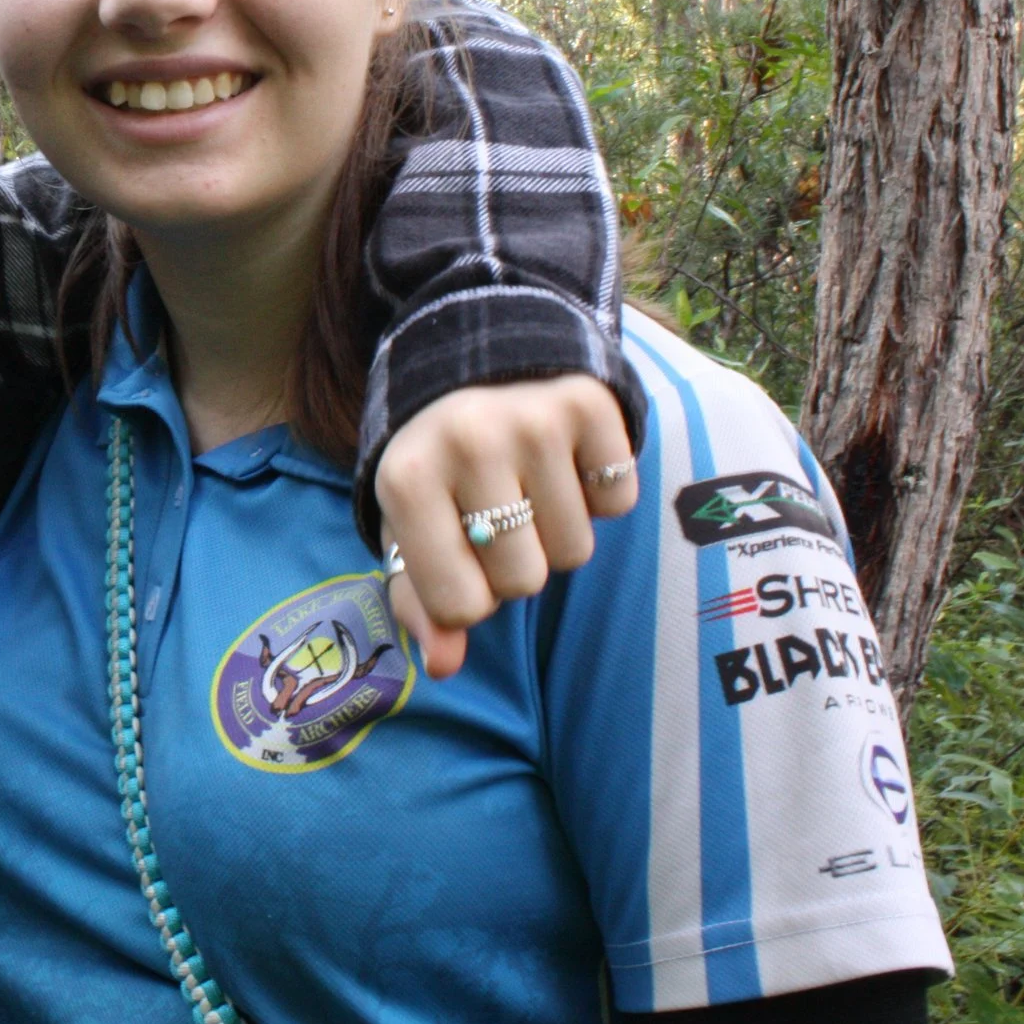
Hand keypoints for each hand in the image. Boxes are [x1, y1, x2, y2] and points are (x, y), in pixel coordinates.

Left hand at [374, 375, 637, 678]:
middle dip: (514, 564)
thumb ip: (419, 601)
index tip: (458, 550)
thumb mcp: (408, 527)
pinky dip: (599, 493)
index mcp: (405, 479)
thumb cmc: (439, 465)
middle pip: (525, 582)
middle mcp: (466, 442)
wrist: (477, 357)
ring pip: (576, 551)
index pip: (461, 606)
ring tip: (528, 484)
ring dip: (557, 532)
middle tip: (497, 512)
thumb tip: (443, 665)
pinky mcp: (589, 404)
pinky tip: (565, 460)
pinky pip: (618, 501)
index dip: (467, 594)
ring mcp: (531, 419)